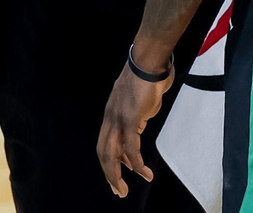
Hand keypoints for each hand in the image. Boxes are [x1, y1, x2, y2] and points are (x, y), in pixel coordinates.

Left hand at [97, 58, 174, 198]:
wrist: (149, 62)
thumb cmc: (147, 77)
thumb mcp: (140, 103)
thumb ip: (137, 117)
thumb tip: (140, 126)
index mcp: (111, 114)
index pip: (104, 143)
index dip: (109, 162)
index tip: (116, 176)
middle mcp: (111, 118)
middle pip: (104, 152)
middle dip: (110, 174)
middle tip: (118, 191)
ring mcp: (119, 118)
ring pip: (113, 153)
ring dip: (118, 174)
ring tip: (125, 189)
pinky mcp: (131, 118)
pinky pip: (131, 146)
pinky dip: (136, 163)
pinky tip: (143, 172)